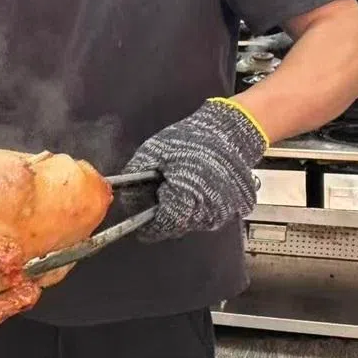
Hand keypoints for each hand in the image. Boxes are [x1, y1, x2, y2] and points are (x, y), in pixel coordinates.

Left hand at [122, 99, 266, 241]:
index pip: (159, 227)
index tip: (138, 219)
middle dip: (163, 213)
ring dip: (181, 209)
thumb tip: (126, 195)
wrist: (230, 131)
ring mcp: (222, 213)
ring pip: (191, 222)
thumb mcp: (154, 151)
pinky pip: (207, 215)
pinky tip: (194, 186)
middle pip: (175, 226)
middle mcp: (206, 213)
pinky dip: (198, 205)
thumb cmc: (195, 139)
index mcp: (185, 201)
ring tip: (179, 185)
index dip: (146, 223)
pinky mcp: (232, 209)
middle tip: (158, 193)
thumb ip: (136, 174)